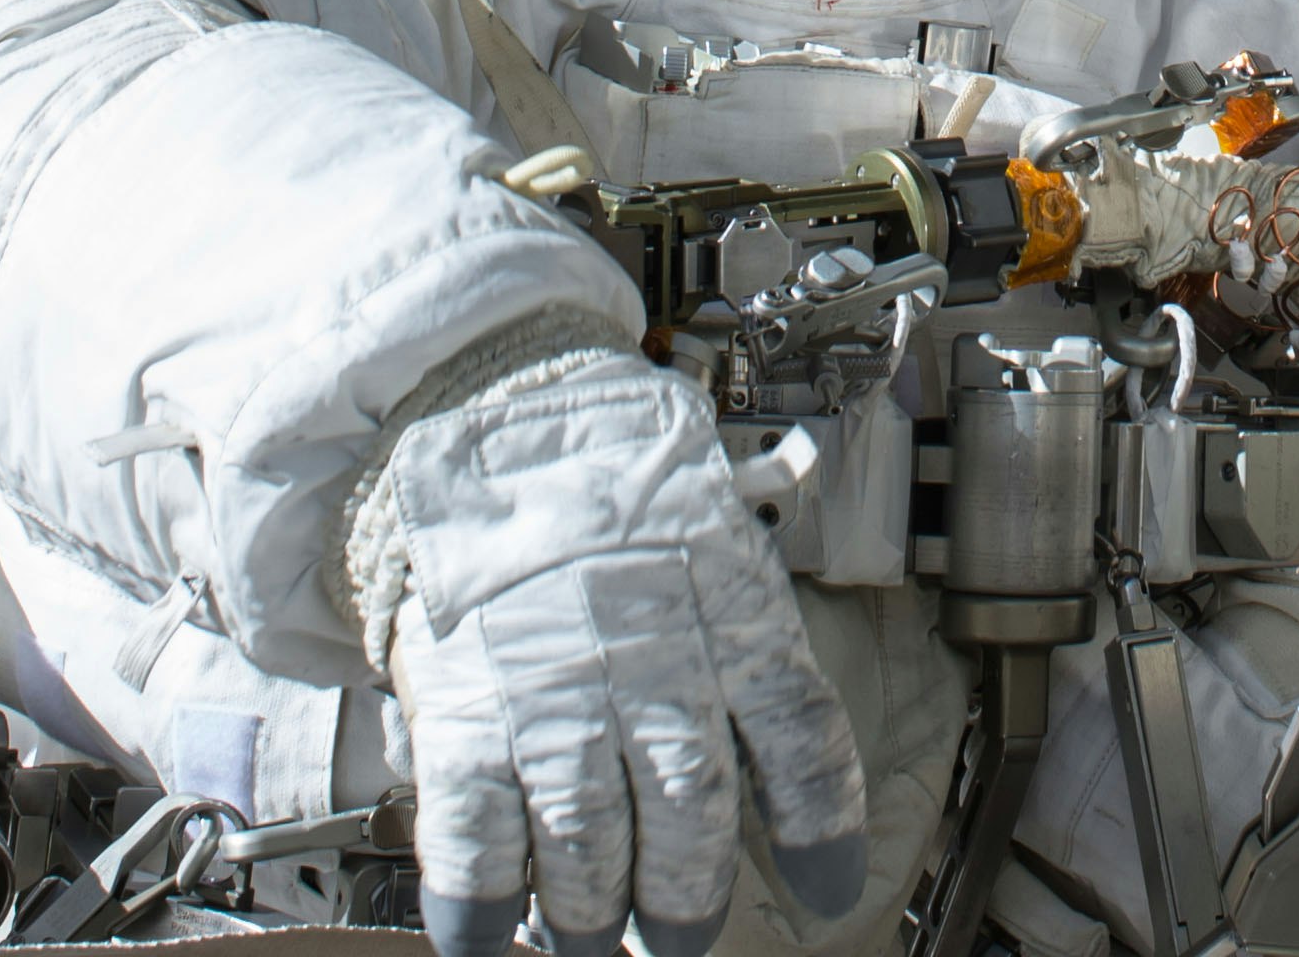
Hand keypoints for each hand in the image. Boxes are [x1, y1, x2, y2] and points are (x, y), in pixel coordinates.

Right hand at [357, 343, 868, 956]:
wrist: (479, 396)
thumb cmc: (592, 457)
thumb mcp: (699, 514)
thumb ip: (728, 612)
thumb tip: (753, 709)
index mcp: (729, 604)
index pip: (800, 738)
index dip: (822, 832)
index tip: (829, 892)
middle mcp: (655, 660)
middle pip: (694, 821)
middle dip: (685, 901)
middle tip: (677, 936)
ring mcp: (559, 693)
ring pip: (593, 851)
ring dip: (588, 915)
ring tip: (585, 937)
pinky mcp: (469, 710)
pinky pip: (480, 842)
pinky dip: (483, 906)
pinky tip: (484, 936)